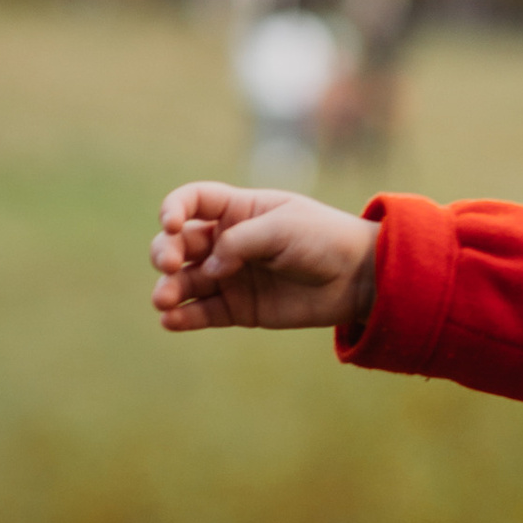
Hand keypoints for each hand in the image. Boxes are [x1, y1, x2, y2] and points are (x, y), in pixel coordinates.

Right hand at [150, 182, 379, 333]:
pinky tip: (170, 320)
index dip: (173, 209)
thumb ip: (240, 243)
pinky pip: (203, 313)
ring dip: (169, 289)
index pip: (192, 201)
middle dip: (166, 252)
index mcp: (239, 209)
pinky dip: (184, 317)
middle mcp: (227, 241)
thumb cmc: (324, 240)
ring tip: (163, 300)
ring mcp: (230, 276)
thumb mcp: (283, 228)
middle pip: (179, 243)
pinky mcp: (239, 308)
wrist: (359, 278)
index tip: (171, 223)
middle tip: (170, 265)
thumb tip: (209, 270)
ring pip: (186, 281)